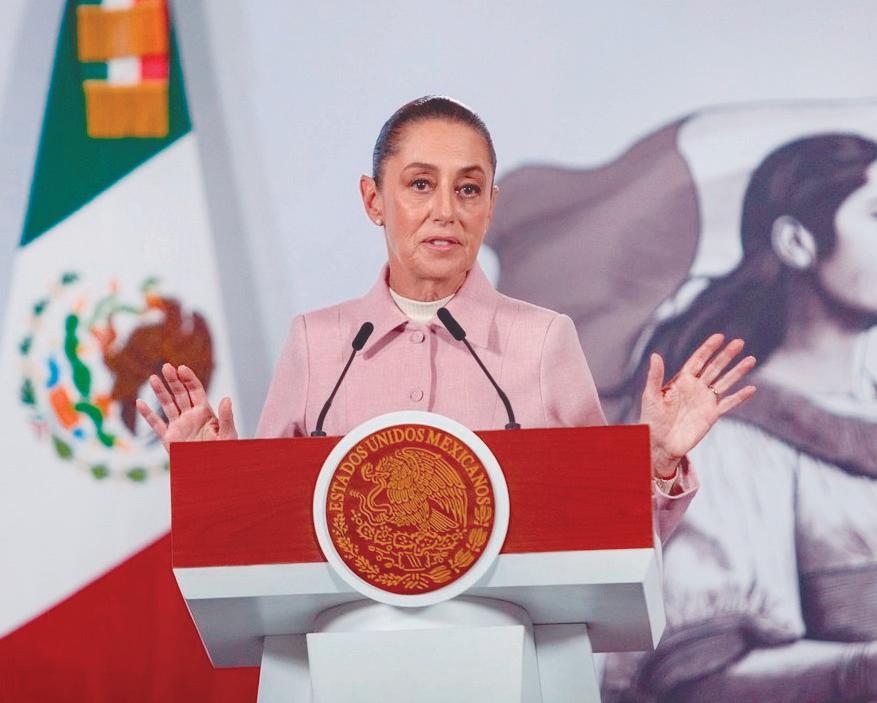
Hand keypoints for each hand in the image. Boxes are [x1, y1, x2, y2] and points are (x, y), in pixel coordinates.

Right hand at [135, 363, 236, 451]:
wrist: (211, 471)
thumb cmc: (225, 453)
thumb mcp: (228, 434)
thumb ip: (226, 417)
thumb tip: (227, 398)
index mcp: (205, 412)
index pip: (195, 391)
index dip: (188, 379)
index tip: (181, 368)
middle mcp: (191, 416)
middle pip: (180, 394)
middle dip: (173, 380)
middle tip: (166, 366)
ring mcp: (179, 426)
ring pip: (167, 405)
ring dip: (160, 392)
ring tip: (153, 378)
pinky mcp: (169, 438)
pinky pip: (156, 424)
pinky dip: (148, 414)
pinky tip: (140, 402)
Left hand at [640, 334, 755, 477]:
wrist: (659, 443)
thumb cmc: (651, 419)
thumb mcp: (650, 395)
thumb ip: (655, 376)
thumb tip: (655, 355)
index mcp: (681, 380)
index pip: (698, 360)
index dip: (708, 348)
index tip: (719, 336)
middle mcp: (696, 388)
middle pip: (714, 367)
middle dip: (726, 355)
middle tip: (739, 342)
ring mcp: (705, 401)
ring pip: (725, 382)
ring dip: (737, 371)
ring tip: (751, 359)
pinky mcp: (711, 415)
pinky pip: (728, 404)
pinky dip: (740, 397)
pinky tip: (751, 389)